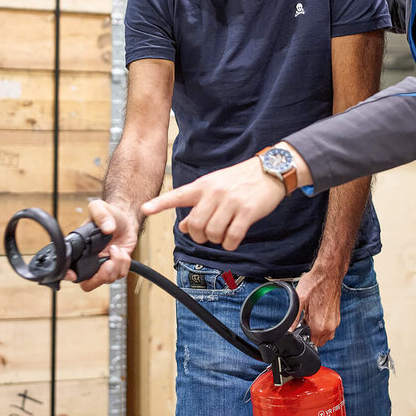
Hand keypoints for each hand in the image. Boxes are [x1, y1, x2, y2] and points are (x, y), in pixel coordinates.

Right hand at [69, 200, 136, 291]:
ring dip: (115, 265)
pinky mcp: (116, 267)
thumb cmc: (109, 214)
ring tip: (116, 249)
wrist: (126, 219)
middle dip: (100, 276)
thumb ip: (101, 214)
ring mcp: (102, 265)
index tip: (74, 274)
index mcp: (78, 249)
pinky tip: (121, 251)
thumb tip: (107, 228)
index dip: (68, 275)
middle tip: (107, 262)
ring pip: (106, 280)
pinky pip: (120, 275)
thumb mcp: (100, 208)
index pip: (67, 268)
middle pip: (87, 283)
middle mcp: (88, 260)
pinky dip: (123, 264)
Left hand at [141, 157, 285, 250]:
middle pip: (196, 225)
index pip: (178, 195)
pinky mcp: (247, 212)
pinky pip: (232, 237)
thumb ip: (198, 206)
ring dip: (216, 240)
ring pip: (213, 233)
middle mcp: (215, 193)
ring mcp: (231, 202)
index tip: (145, 209)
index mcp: (203, 186)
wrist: (270, 171)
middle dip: (200, 236)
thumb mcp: (215, 187)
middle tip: (208, 234)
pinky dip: (230, 244)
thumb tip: (183, 227)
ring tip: (224, 233)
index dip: (160, 203)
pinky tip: (233, 238)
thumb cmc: (240, 181)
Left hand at [296, 269, 341, 346]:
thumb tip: (289, 329)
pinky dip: (323, 326)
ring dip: (317, 332)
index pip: (312, 343)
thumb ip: (293, 318)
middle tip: (304, 322)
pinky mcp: (337, 317)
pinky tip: (317, 314)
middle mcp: (330, 326)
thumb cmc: (315, 283)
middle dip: (310, 335)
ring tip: (310, 318)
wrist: (329, 273)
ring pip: (326, 336)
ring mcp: (335, 321)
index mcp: (320, 325)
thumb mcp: (299, 300)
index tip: (300, 330)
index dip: (304, 338)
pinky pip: (330, 329)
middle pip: (319, 342)